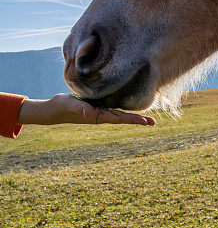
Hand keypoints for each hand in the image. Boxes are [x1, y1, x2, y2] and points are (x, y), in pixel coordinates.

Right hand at [17, 94, 155, 125]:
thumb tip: (89, 113)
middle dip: (138, 120)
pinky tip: (130, 110)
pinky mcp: (96, 108)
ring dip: (133, 117)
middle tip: (154, 122)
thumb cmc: (61, 106)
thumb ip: (79, 108)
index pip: (119, 118)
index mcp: (98, 116)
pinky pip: (114, 111)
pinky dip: (124, 111)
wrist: (53, 110)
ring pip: (120, 116)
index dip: (133, 119)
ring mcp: (100, 113)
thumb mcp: (70, 104)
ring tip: (147, 120)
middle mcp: (101, 116)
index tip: (146, 122)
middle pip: (123, 119)